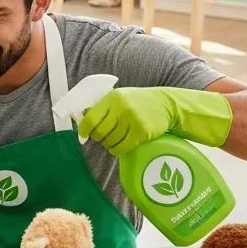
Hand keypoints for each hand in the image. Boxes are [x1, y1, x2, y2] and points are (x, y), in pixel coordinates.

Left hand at [77, 87, 232, 156]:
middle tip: (101, 138)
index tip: (82, 136)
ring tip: (111, 141)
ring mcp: (132, 120)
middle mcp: (121, 108)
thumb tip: (81, 121)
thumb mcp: (118, 98)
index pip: (91, 118)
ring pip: (111, 140)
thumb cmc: (137, 101)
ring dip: (108, 144)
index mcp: (111, 98)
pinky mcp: (142, 132)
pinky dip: (117, 150)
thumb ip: (102, 107)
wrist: (165, 104)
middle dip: (97, 137)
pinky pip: (123, 147)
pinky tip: (117, 148)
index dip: (83, 130)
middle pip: (100, 131)